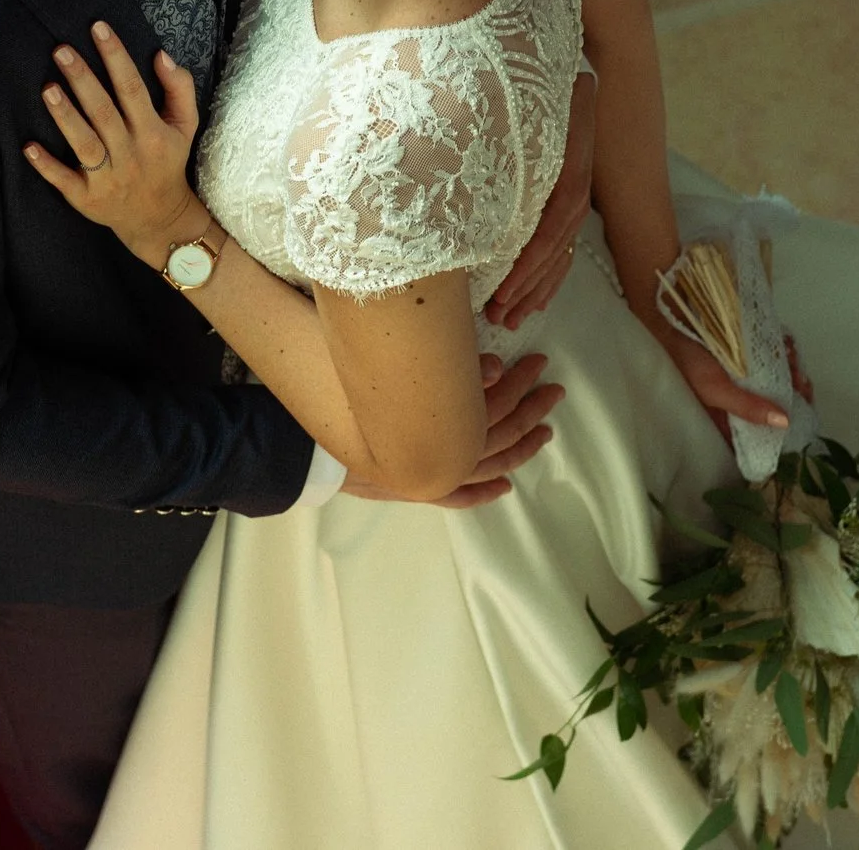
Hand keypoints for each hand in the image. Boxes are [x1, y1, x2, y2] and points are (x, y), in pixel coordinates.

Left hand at [24, 21, 204, 266]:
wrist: (159, 218)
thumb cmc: (167, 160)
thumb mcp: (185, 125)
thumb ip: (179, 88)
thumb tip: (160, 54)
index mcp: (153, 132)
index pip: (132, 89)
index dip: (116, 57)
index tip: (98, 28)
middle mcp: (130, 153)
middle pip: (104, 112)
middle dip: (83, 79)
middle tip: (61, 50)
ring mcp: (107, 177)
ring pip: (84, 143)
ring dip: (65, 117)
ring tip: (48, 89)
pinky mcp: (86, 198)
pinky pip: (64, 181)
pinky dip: (46, 165)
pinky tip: (28, 146)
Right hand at [341, 353, 563, 508]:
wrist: (305, 444)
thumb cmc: (340, 400)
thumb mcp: (388, 379)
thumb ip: (439, 371)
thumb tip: (494, 366)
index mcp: (436, 423)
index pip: (489, 402)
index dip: (517, 383)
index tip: (534, 362)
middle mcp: (438, 453)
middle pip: (497, 431)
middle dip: (529, 409)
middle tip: (553, 390)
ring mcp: (430, 475)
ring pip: (487, 463)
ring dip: (519, 449)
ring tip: (545, 432)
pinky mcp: (416, 490)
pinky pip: (457, 496)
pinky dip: (481, 492)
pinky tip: (503, 488)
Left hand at [485, 71, 597, 329]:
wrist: (562, 66)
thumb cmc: (526, 77)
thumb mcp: (526, 95)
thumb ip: (521, 113)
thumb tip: (507, 130)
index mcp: (567, 159)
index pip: (553, 220)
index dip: (530, 260)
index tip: (501, 290)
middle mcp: (576, 178)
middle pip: (556, 243)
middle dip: (527, 285)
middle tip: (496, 316)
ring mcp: (575, 189)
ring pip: (561, 250)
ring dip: (536, 289)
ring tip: (508, 319)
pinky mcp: (567, 196)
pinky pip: (563, 245)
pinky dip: (547, 277)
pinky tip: (531, 302)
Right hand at [640, 310, 792, 441]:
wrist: (668, 323)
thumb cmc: (686, 363)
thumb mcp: (714, 388)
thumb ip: (746, 407)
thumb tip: (784, 423)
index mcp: (730, 418)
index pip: (763, 429)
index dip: (786, 422)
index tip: (802, 408)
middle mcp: (740, 399)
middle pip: (776, 402)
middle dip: (793, 392)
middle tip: (801, 380)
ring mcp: (744, 375)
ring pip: (778, 379)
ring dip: (790, 369)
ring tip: (791, 357)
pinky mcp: (746, 353)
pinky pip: (772, 356)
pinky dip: (782, 351)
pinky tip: (786, 345)